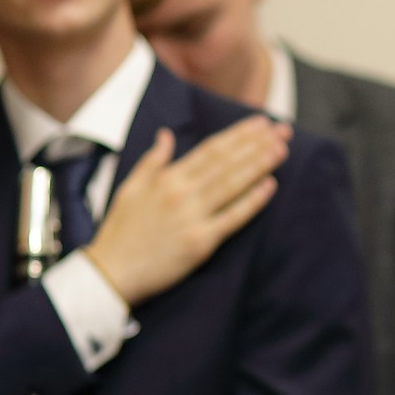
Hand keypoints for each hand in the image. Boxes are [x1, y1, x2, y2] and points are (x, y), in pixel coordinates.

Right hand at [84, 119, 289, 305]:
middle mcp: (181, 193)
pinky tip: (270, 186)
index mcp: (166, 178)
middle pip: (227, 163)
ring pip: (232, 185)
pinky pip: (232, 218)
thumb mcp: (130, 188)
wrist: (111, 272)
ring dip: (259, 165)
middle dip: (257, 144)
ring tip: (282, 150)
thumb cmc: (120, 231)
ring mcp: (192, 217)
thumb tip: (166, 134)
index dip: (238, 135)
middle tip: (284, 130)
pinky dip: (252, 201)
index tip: (260, 122)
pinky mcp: (200, 242)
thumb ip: (152, 160)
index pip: (211, 150)